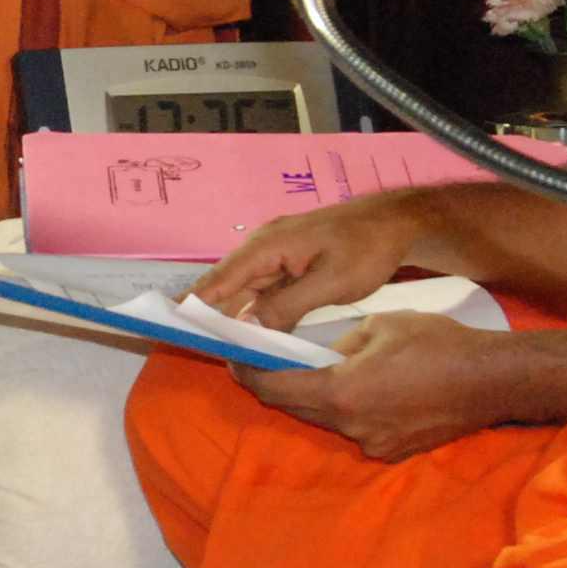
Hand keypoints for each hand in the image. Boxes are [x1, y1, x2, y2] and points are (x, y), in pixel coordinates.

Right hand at [189, 194, 420, 328]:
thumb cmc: (367, 249)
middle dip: (206, 313)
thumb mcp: (330, 283)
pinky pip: (261, 290)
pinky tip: (246, 333)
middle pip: (226, 285)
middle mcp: (264, 247)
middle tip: (186, 343)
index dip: (193, 303)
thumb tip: (249, 327)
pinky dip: (252, 311)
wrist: (397, 224)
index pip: (220, 279)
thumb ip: (287, 305)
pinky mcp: (289, 264)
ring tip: (209, 344)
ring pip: (243, 290)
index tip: (169, 325)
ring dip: (229, 315)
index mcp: (268, 246)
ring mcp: (276, 255)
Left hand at [239, 312, 534, 461]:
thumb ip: (341, 344)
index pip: (277, 388)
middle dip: (279, 384)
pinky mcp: (393, 451)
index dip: (250, 373)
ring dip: (317, 397)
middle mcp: (351, 426)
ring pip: (328, 419)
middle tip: (264, 360)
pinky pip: (357, 427)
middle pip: (298, 407)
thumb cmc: (438, 344)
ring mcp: (373, 444)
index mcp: (342, 392)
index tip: (234, 358)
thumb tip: (327, 354)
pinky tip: (365, 388)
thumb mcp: (380, 326)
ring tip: (316, 369)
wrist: (493, 381)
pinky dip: (350, 408)